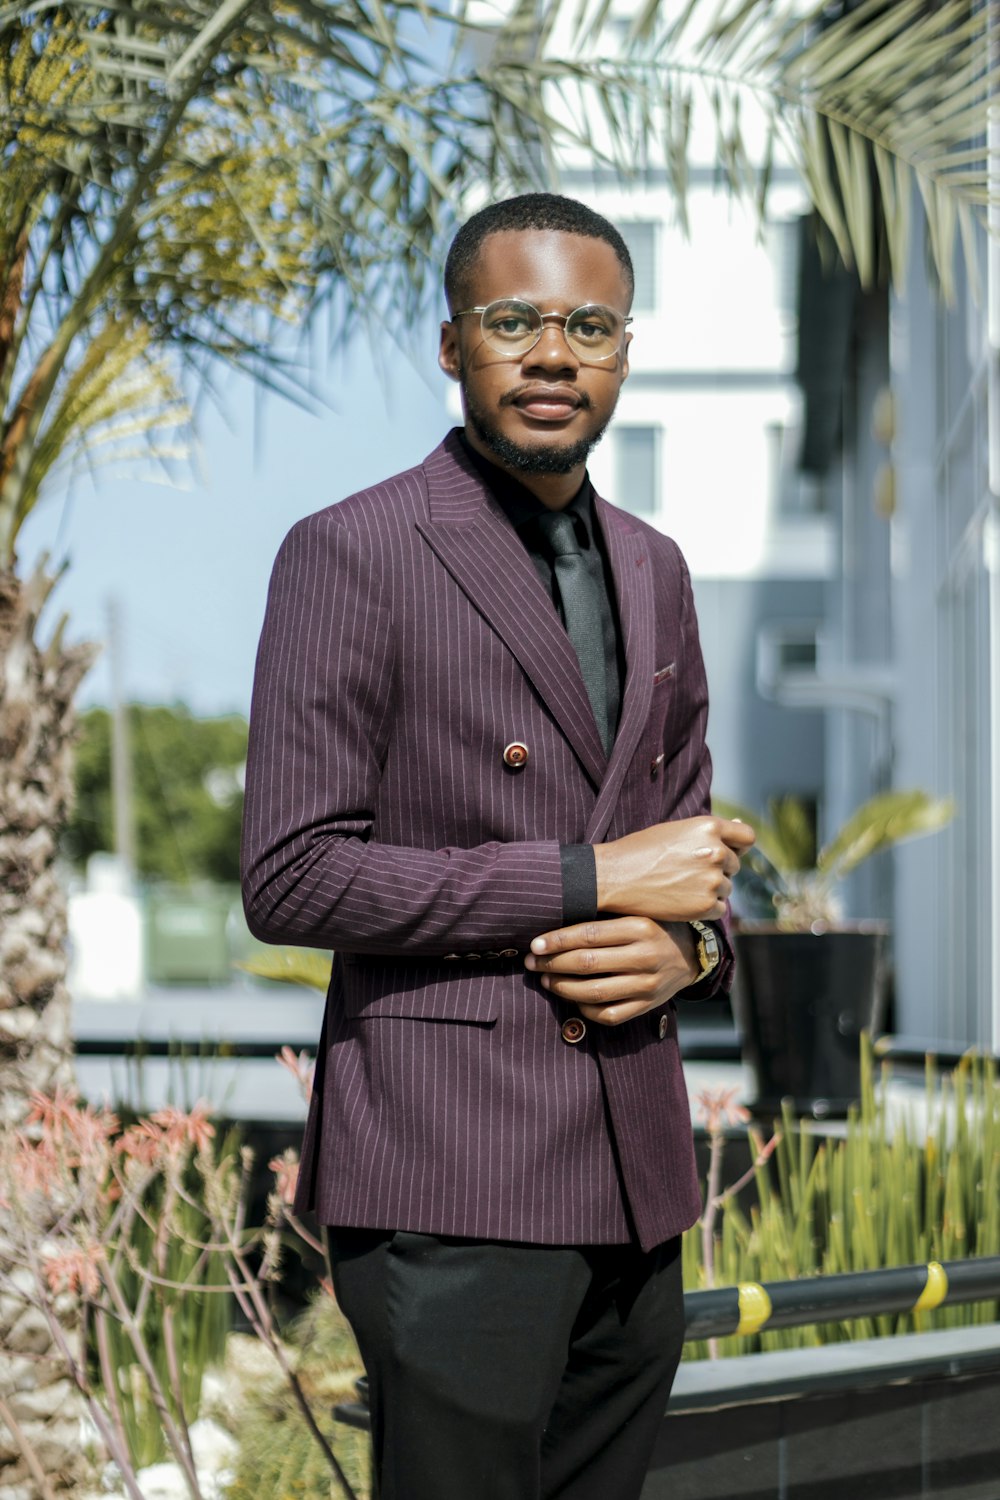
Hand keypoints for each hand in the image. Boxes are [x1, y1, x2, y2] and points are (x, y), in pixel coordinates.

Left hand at [524, 917, 701, 1026]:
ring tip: (545, 980)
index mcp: (640, 928)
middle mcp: (645, 957)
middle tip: (531, 962)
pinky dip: (585, 1009)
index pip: (588, 935)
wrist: (691, 954)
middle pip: (587, 964)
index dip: (557, 941)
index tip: (534, 944)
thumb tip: (555, 916)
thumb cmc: (653, 926)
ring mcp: (647, 985)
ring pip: (594, 992)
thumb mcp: (636, 912)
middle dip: (552, 964)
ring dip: (562, 988)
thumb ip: (604, 915)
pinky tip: (571, 998)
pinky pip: (609, 1015)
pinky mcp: (647, 1006)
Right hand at [593, 816, 754, 921]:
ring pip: (726, 888)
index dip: (738, 846)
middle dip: (717, 869)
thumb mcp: (675, 830)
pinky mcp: (705, 905)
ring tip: (679, 886)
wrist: (615, 877)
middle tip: (687, 872)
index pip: (747, 837)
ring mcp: (712, 880)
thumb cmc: (640, 850)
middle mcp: (716, 851)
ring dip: (709, 890)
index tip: (727, 852)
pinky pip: (719, 909)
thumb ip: (708, 831)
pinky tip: (682, 901)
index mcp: (708, 827)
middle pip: (734, 865)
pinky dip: (704, 908)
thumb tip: (738, 825)